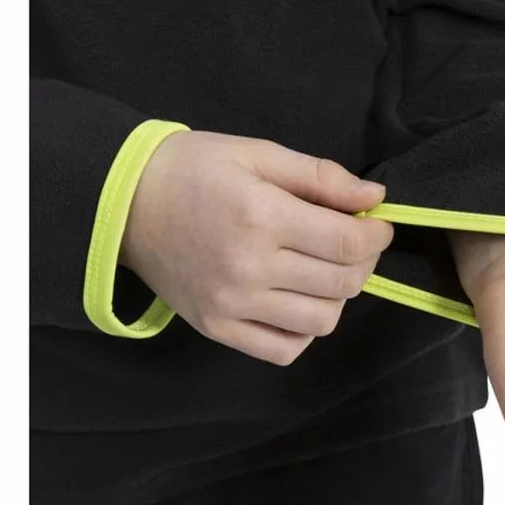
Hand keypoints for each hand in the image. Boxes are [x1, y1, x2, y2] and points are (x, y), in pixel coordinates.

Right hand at [122, 131, 392, 363]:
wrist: (126, 203)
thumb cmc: (194, 170)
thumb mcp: (258, 154)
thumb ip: (321, 177)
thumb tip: (375, 198)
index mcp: (261, 217)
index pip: (347, 244)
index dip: (377, 235)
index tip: (378, 224)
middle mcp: (249, 267)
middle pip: (342, 284)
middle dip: (364, 261)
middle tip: (354, 242)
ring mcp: (232, 304)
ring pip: (321, 321)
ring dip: (337, 296)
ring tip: (323, 269)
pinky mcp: (217, 328)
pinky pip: (284, 350)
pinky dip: (304, 331)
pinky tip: (297, 300)